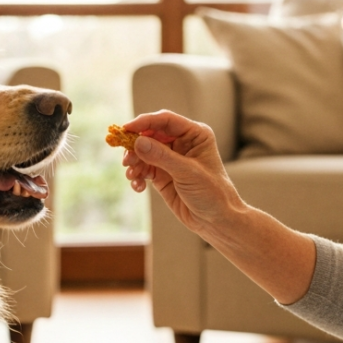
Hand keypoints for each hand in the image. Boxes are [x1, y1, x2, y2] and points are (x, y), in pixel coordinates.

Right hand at [120, 110, 243, 236]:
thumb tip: (137, 142)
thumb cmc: (212, 193)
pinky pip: (143, 169)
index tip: (125, 129)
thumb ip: (162, 156)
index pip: (165, 121)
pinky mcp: (162, 175)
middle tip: (126, 159)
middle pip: (150, 135)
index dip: (144, 122)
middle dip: (135, 145)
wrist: (216, 221)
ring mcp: (170, 159)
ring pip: (144, 152)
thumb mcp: (187, 173)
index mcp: (195, 135)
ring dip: (134, 162)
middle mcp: (182, 143)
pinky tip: (138, 186)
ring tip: (132, 175)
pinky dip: (137, 176)